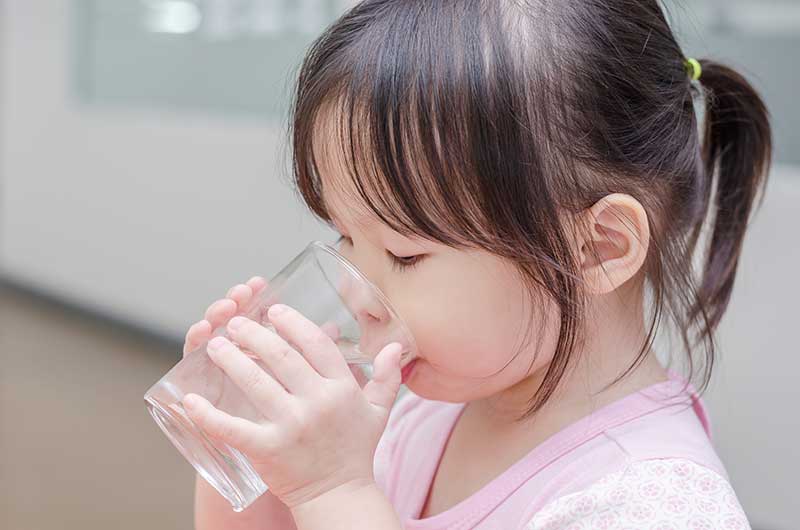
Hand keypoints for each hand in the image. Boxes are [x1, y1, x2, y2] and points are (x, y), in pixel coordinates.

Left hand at [181, 289, 403, 508]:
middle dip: (254, 334)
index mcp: (342, 389)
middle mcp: (318, 403)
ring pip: (255, 382)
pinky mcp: (267, 450)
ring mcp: (291, 427)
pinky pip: (232, 428)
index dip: (293, 323)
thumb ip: (387, 377)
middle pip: (281, 357)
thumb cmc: (355, 451)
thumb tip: (396, 346)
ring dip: (230, 360)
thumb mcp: (378, 411)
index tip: (274, 311)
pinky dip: (207, 414)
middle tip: (235, 323)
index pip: (316, 344)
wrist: (339, 496)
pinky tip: (189, 400)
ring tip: (213, 346)